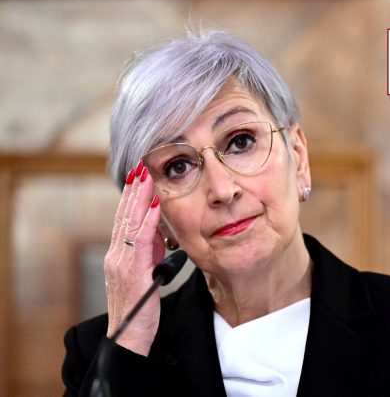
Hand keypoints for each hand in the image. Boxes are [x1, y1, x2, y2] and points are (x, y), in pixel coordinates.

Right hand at [104, 160, 164, 355]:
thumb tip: (160, 236)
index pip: (124, 219)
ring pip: (129, 223)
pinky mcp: (131, 271)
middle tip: (140, 166)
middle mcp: (116, 254)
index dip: (131, 197)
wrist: (129, 336)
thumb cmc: (140, 306)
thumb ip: (150, 254)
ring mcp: (121, 262)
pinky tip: (153, 206)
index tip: (139, 176)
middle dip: (133, 190)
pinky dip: (146, 221)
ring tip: (145, 176)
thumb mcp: (146, 273)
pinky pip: (140, 241)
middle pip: (124, 215)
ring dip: (139, 198)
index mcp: (119, 255)